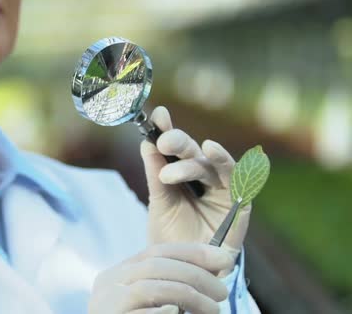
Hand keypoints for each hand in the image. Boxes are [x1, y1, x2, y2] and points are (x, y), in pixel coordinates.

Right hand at [88, 243, 232, 313]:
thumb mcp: (152, 300)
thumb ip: (171, 284)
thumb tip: (216, 266)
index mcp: (119, 272)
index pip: (157, 251)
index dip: (193, 251)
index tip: (225, 259)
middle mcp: (108, 282)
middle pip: (156, 266)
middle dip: (196, 274)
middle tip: (222, 291)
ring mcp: (105, 302)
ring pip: (152, 287)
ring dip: (190, 295)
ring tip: (214, 309)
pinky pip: (141, 313)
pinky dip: (161, 313)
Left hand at [140, 107, 249, 266]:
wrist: (184, 272)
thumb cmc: (172, 236)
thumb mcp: (159, 202)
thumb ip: (155, 173)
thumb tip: (146, 142)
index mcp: (181, 175)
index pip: (174, 147)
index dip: (166, 128)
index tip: (157, 114)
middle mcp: (201, 177)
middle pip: (191, 151)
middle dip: (177, 142)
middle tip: (162, 140)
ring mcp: (220, 188)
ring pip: (208, 163)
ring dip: (190, 161)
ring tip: (170, 172)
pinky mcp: (238, 202)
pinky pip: (236, 176)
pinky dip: (224, 160)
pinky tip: (210, 150)